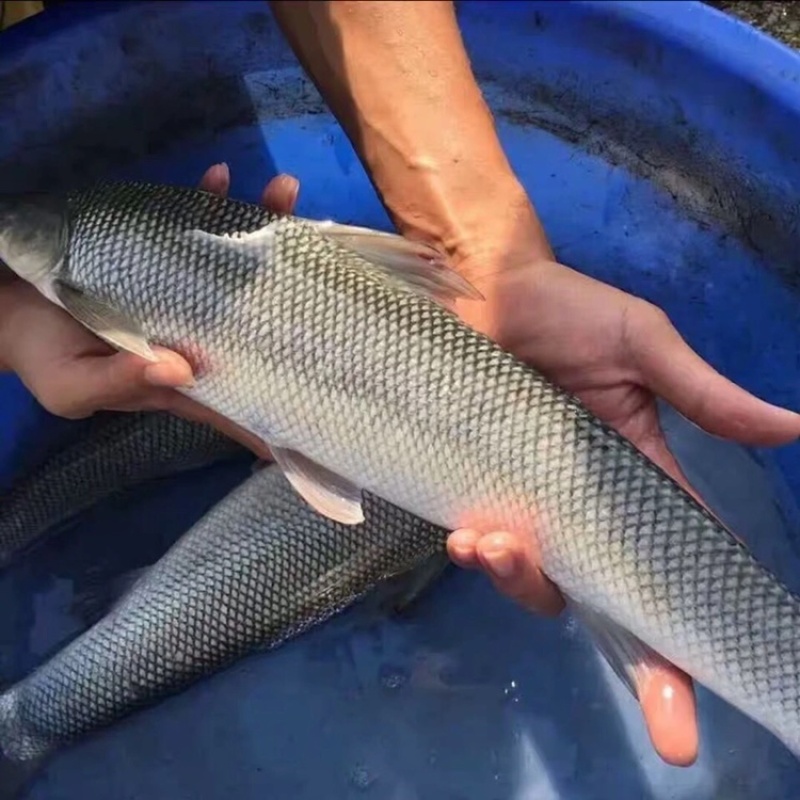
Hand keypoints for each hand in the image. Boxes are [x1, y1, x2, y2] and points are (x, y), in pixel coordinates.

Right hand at [0, 164, 297, 457]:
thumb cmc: (44, 355)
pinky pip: (195, 230)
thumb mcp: (73, 387)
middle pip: (258, 318)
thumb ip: (122, 381)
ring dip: (263, 227)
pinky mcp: (162, 259)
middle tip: (323, 256)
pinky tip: (219, 176)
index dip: (285, 397)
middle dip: (294, 291)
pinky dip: (209, 202)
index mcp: (184, 377)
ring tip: (283, 190)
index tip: (331, 395)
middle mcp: (198, 336)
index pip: (245, 393)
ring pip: (235, 266)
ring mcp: (185, 294)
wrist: (9, 307)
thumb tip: (180, 370)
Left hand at [441, 192, 799, 765]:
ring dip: (527, 585)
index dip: (690, 626)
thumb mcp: (641, 344)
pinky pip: (482, 546)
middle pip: (608, 596)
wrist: (477, 284)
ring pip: (541, 581)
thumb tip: (795, 432)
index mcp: (633, 475)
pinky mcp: (470, 485)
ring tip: (498, 548)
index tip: (705, 689)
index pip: (674, 560)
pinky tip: (469, 538)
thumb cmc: (564, 309)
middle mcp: (578, 502)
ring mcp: (522, 498)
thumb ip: (703, 394)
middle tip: (668, 728)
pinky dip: (481, 556)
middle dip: (642, 669)